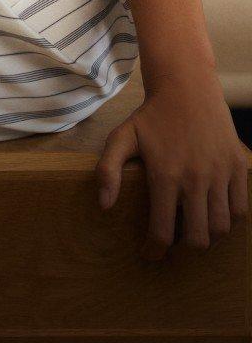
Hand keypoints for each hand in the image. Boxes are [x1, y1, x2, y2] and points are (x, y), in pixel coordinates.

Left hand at [95, 70, 248, 259]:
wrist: (186, 88)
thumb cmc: (151, 116)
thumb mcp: (122, 136)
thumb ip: (108, 170)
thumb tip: (104, 206)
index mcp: (165, 175)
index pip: (162, 232)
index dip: (154, 251)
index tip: (148, 254)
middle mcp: (196, 178)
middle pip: (197, 238)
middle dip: (183, 248)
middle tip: (173, 242)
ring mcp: (220, 173)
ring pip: (221, 228)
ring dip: (208, 237)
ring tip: (193, 230)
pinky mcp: (238, 167)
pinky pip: (240, 209)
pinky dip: (229, 220)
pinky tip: (213, 214)